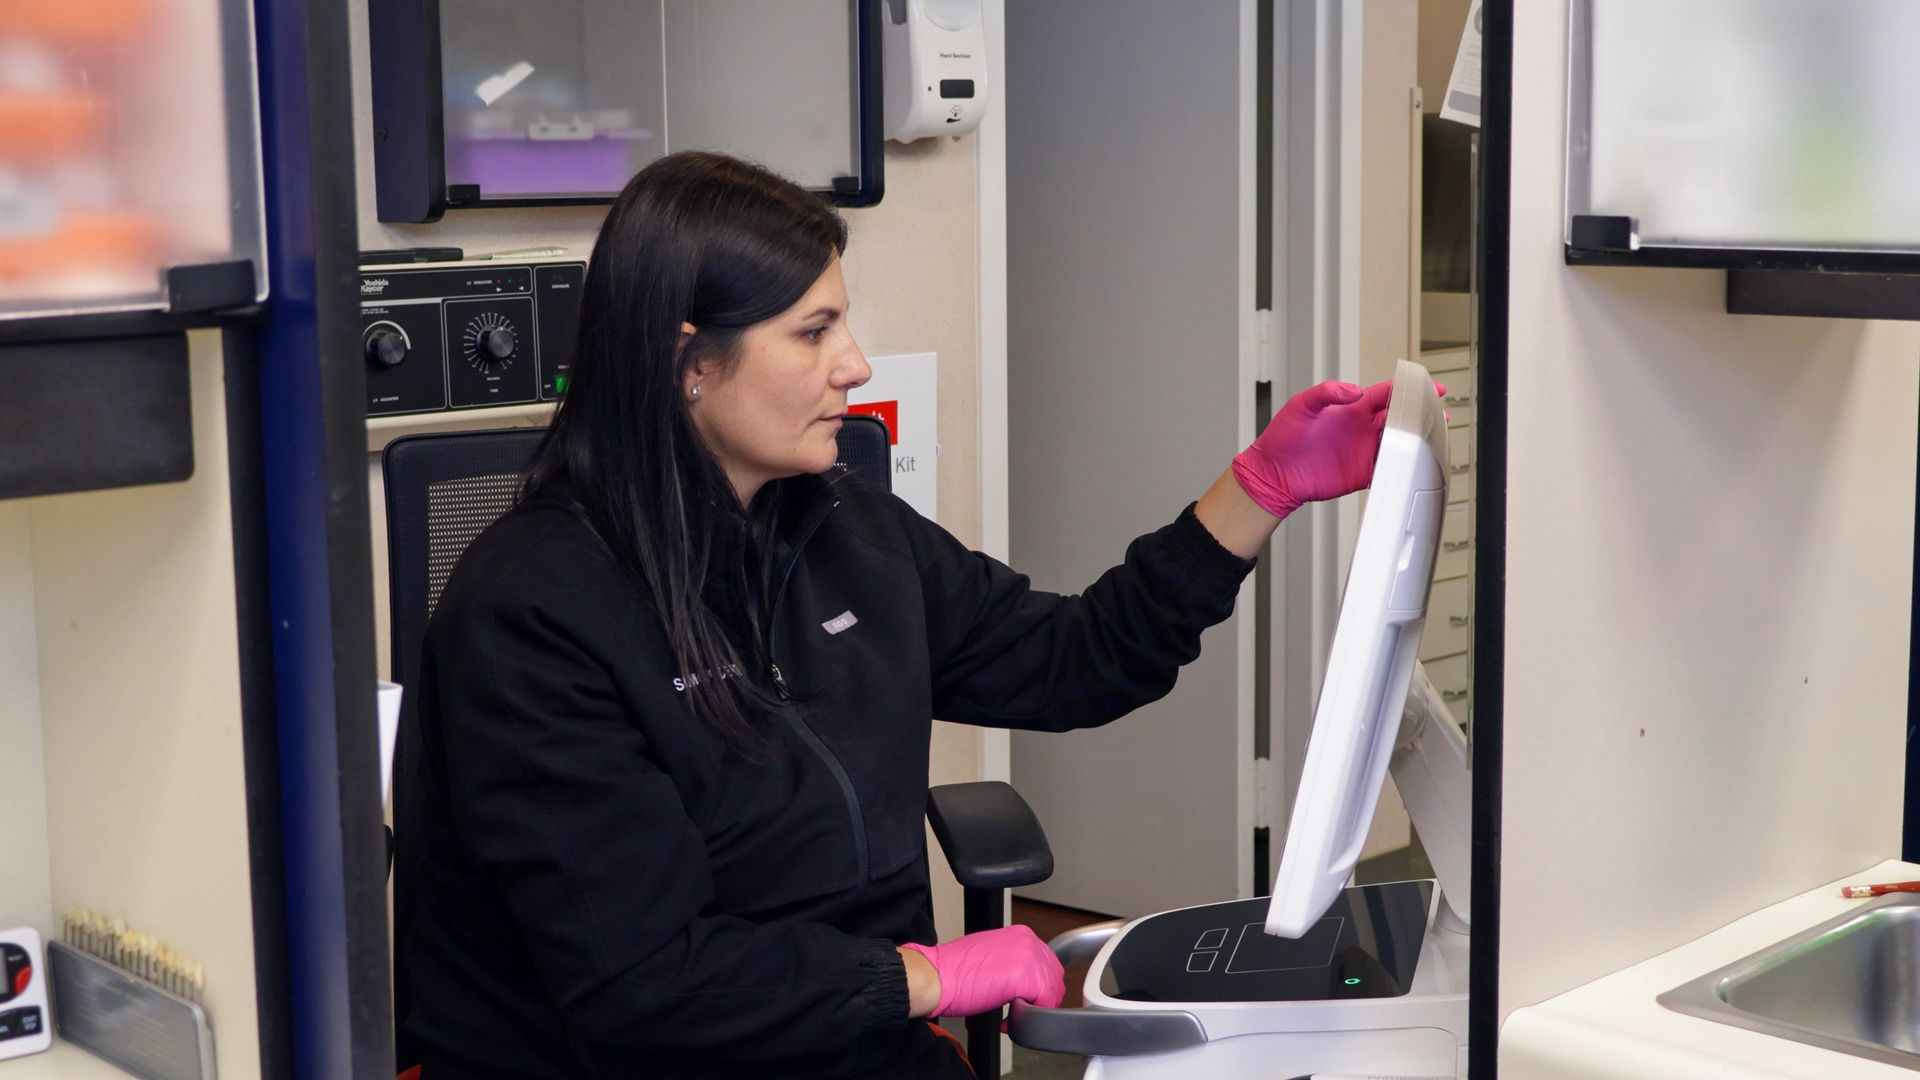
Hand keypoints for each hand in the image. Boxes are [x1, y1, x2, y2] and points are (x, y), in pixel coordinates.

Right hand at [898, 925, 1065, 1017]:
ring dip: (1031, 1009)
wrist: (937, 975)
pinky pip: (1042, 1006)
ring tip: (1008, 1015)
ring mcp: (1029, 958)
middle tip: (1017, 1011)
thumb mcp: (991, 955)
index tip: (1024, 999)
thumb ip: (1014, 962)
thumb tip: (1025, 983)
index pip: (1048, 965)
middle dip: (1038, 1000)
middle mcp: (1028, 942)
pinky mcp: (1025, 977)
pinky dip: (1025, 1019)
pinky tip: (1005, 1019)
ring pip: (1051, 993)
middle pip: (1054, 979)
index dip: (1038, 988)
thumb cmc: (954, 969)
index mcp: (1021, 935)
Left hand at [1231, 378, 1443, 519]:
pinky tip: (1414, 464)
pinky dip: (1402, 467)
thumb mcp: (1300, 406)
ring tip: (1435, 437)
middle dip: (1422, 414)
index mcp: (1351, 407)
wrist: (1273, 473)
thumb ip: (1326, 394)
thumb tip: (1354, 390)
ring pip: (1399, 442)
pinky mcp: (1361, 472)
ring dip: (1417, 440)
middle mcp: (1361, 426)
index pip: (1387, 393)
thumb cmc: (1282, 437)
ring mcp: (1363, 449)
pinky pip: (1388, 468)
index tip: (1428, 387)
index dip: (1408, 389)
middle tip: (1439, 413)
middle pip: (1400, 416)